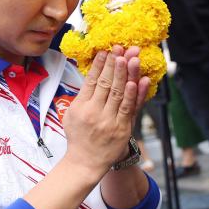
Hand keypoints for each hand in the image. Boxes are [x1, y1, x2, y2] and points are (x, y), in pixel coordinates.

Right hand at [63, 46, 148, 177]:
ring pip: (118, 92)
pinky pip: (129, 108)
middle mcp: (94, 112)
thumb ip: (82, 96)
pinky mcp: (122, 129)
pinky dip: (134, 94)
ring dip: (126, 73)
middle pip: (106, 83)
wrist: (85, 161)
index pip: (91, 80)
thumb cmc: (78, 136)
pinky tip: (137, 80)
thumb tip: (92, 75)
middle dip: (115, 63)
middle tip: (122, 47)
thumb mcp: (71, 114)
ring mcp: (108, 121)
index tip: (106, 50)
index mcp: (80, 106)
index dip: (100, 64)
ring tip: (131, 57)